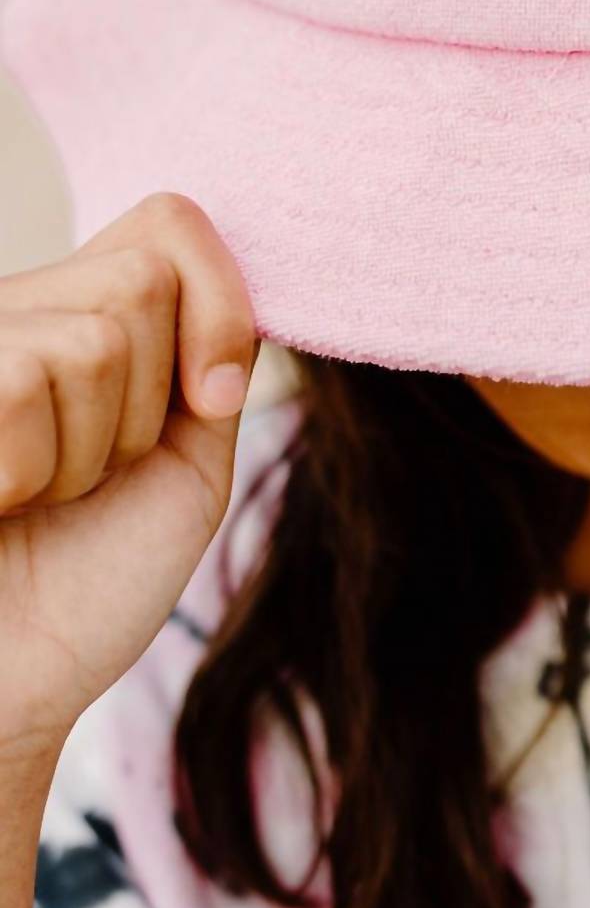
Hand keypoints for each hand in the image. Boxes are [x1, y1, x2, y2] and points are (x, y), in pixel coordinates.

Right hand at [0, 192, 256, 768]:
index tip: (211, 399)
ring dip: (88, 448)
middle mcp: (16, 311)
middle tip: (89, 476)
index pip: (166, 220)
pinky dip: (32, 467)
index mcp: (78, 314)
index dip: (216, 305)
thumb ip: (212, 360)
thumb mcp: (186, 460)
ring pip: (93, 338)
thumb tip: (247, 275)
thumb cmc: (89, 586)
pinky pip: (23, 382)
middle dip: (146, 403)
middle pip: (141, 279)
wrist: (9, 687)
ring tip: (37, 497)